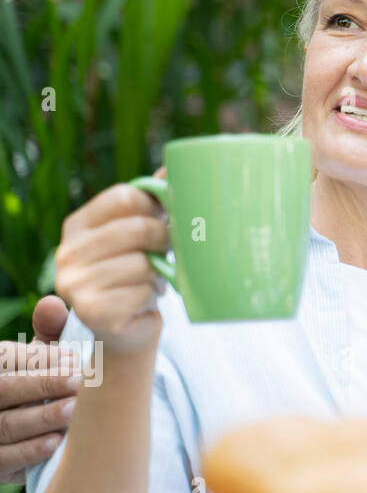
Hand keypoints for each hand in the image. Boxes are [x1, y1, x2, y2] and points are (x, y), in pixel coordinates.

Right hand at [0, 297, 78, 482]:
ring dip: (40, 418)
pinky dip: (28, 452)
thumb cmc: (43, 379)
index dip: (39, 360)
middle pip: (5, 390)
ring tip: (73, 411)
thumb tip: (53, 304)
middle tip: (79, 384)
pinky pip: (2, 460)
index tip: (75, 361)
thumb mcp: (44, 356)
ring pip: (5, 425)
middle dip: (43, 386)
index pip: (7, 359)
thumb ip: (50, 331)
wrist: (35, 423)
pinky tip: (54, 442)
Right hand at [54, 180, 169, 355]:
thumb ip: (152, 201)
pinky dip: (152, 295)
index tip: (163, 217)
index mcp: (78, 224)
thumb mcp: (141, 232)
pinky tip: (143, 299)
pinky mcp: (93, 311)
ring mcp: (76, 283)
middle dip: (163, 239)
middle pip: (136, 228)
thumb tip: (174, 167)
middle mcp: (68, 252)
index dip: (154, 205)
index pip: (125, 196)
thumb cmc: (136, 271)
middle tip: (166, 250)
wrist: (125, 325)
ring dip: (158, 272)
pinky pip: (142, 291)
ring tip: (151, 278)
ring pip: (142, 262)